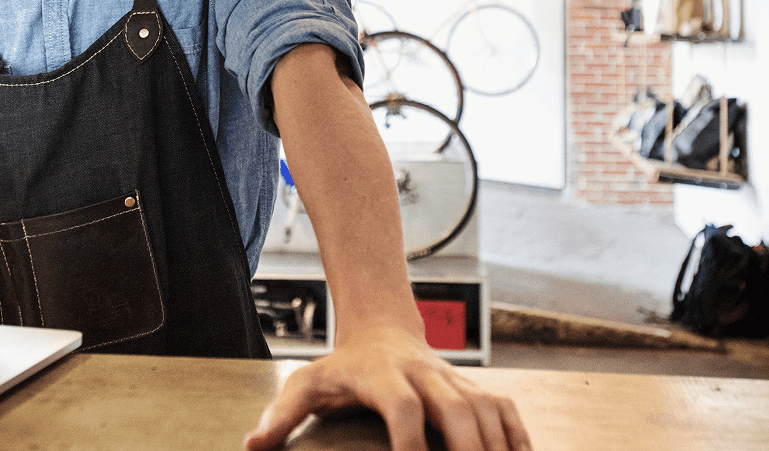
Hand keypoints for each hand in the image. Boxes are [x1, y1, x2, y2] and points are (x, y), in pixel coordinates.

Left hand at [243, 325, 532, 450]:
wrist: (381, 329)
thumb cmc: (342, 366)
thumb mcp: (305, 383)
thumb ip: (280, 415)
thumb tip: (252, 446)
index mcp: (383, 375)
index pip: (403, 407)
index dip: (410, 439)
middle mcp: (425, 375)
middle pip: (457, 410)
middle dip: (469, 450)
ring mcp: (453, 380)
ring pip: (486, 411)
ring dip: (497, 448)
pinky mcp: (473, 387)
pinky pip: (504, 410)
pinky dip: (517, 438)